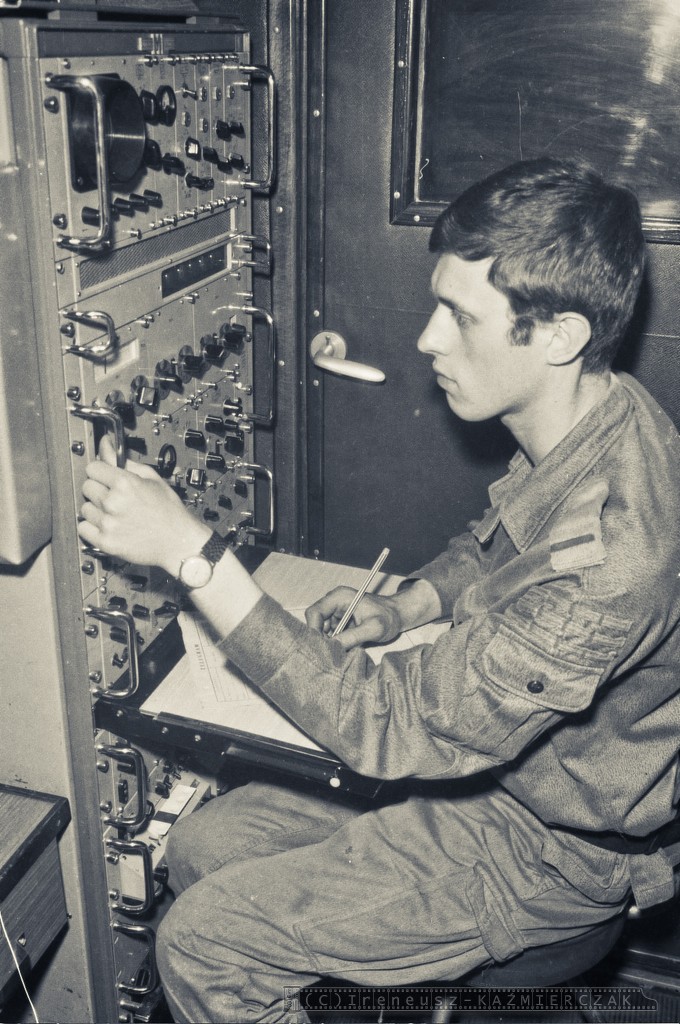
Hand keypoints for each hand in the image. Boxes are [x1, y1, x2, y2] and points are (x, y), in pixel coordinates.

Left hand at [78, 435, 210, 574]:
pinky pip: (83, 528)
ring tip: (114, 512)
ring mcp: (108, 523)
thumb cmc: (169, 511)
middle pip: (86, 486)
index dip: (101, 470)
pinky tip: (107, 524)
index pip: (92, 467)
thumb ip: (124, 461)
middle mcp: (113, 502)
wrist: (179, 541)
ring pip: (84, 508)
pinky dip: (92, 527)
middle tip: (114, 495)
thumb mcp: (151, 478)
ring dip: (96, 509)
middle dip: (99, 488)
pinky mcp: (105, 542)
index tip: (106, 476)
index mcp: (125, 483)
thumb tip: (106, 445)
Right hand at [305, 587, 401, 649]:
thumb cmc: (389, 617)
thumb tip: (333, 647)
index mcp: (339, 597)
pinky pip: (330, 634)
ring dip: (329, 642)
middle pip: (315, 622)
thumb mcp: (374, 628)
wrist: (397, 616)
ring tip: (342, 652)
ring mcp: (336, 612)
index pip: (314, 613)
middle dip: (322, 639)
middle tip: (333, 653)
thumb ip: (353, 636)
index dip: (314, 631)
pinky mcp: (339, 621)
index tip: (322, 647)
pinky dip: (335, 643)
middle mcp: (334, 602)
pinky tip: (345, 649)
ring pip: (321, 631)